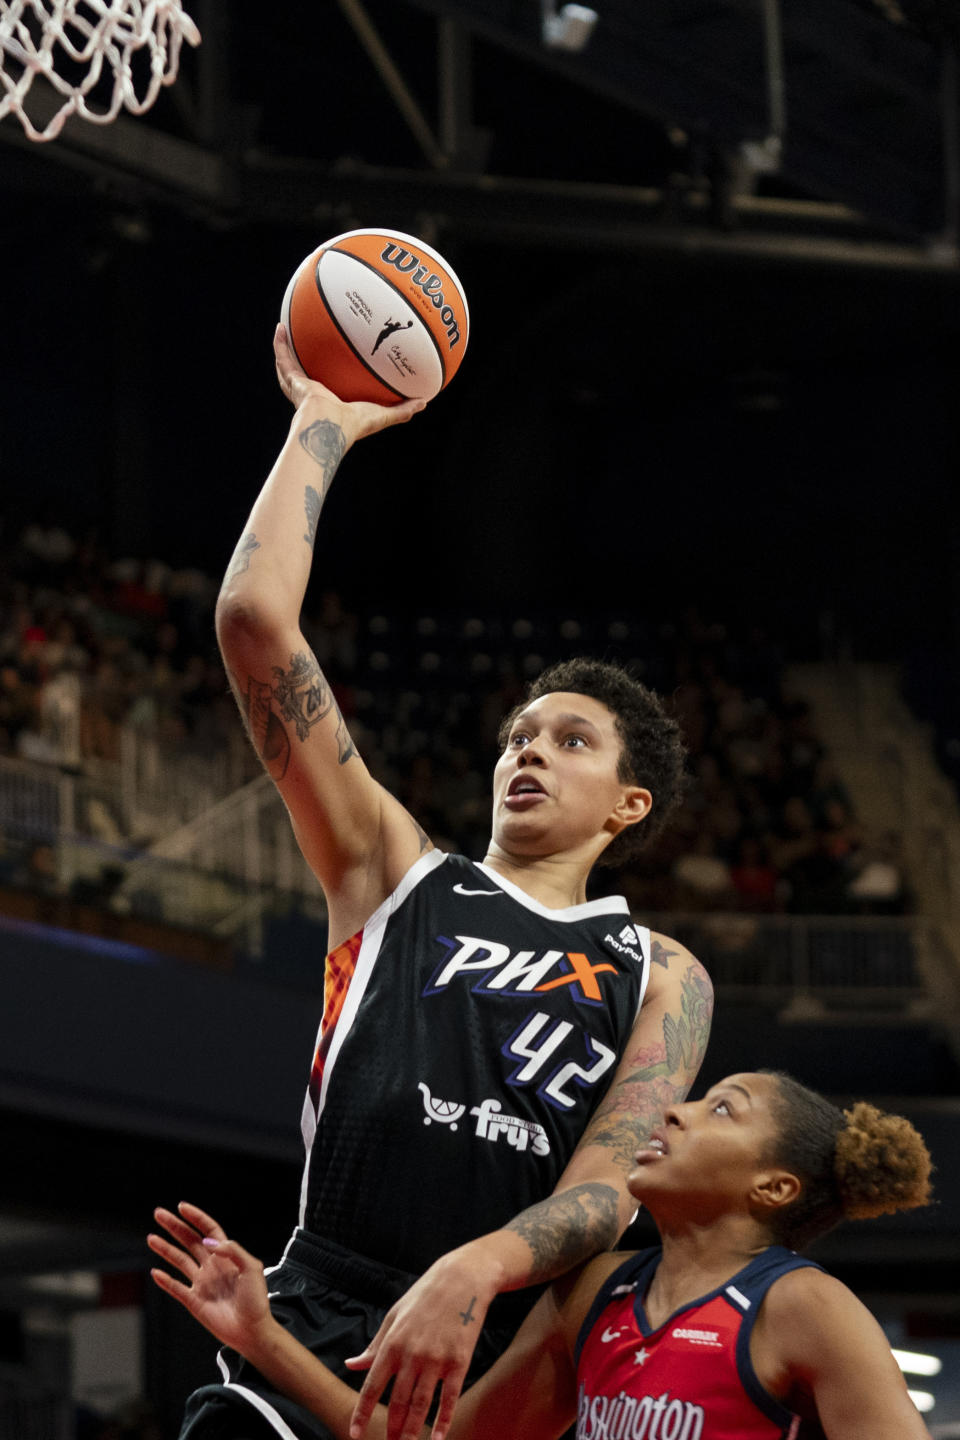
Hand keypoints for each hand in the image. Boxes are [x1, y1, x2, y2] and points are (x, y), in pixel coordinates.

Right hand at [148, 1202, 272, 1353]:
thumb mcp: (252, 1268)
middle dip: (174, 1227)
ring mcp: (201, 1283)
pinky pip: (176, 1288)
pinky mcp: (194, 1301)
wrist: (251, 1330)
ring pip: (179, 1261)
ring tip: (151, 1237)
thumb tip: (209, 1241)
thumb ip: (233, 1250)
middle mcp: (211, 1266)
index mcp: (226, 1256)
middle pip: (189, 1241)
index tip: (181, 1207)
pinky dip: (165, 1281)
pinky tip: (155, 1272)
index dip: (196, 1217)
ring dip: (165, 1249)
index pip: (208, 1230)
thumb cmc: (256, 1300)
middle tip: (158, 1214)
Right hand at [273, 324, 424, 444]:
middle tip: (308, 345)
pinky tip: (280, 327)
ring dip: (287, 350)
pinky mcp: (294, 382)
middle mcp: (314, 395)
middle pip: (307, 376)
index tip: (337, 364)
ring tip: (286, 330)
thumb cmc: (354, 425)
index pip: (331, 388)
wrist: (331, 426)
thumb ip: (402, 410)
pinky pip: (284, 359)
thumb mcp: (383, 415)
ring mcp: (301, 389)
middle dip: (306, 363)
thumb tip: (424, 401)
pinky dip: (280, 344)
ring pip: (289, 367)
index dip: (332, 378)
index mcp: (332, 403)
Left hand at [345, 1246, 500, 1439]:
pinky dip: (444, 1421)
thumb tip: (351, 1364)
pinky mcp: (459, 1361)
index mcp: (393, 1343)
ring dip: (413, 1431)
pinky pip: (450, 1398)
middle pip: (398, 1402)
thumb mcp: (394, 1315)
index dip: (362, 1413)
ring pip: (421, 1405)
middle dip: (392, 1429)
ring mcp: (437, 1359)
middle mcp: (412, 1355)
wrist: (462, 1278)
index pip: (372, 1386)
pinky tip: (439, 1438)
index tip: (355, 1433)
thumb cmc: (425, 1296)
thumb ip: (374, 1345)